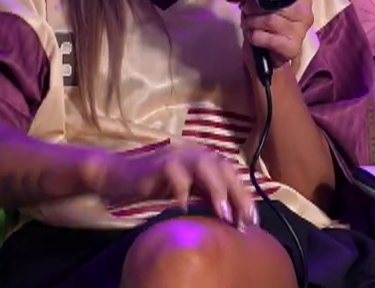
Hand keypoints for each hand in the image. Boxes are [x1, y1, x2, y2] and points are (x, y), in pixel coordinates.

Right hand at [88, 142, 255, 225]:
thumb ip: (207, 196)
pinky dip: (182, 192)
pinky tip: (184, 209)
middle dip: (237, 193)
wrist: (122, 176)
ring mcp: (178, 155)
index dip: (244, 195)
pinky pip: (175, 175)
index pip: (231, 174)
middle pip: (224, 168)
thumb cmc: (157, 185)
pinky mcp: (160, 162)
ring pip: (205, 166)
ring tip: (223, 214)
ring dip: (217, 190)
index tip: (252, 220)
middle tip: (244, 219)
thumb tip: (232, 215)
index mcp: (204, 159)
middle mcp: (195, 153)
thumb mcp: (187, 191)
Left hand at [225, 0, 312, 78]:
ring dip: (251, 22)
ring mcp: (301, 31)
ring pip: (269, 20)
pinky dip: (253, 36)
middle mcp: (305, 13)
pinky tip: (253, 36)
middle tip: (244, 10)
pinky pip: (264, 37)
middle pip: (273, 3)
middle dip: (252, 7)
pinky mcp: (292, 48)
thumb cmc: (266, 26)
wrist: (270, 55)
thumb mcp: (256, 4)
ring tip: (247, 24)